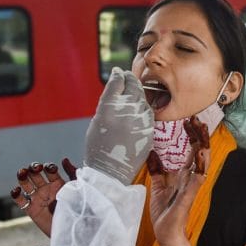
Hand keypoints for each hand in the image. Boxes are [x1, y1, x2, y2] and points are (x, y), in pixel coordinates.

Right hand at [10, 159, 76, 236]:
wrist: (75, 231)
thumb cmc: (79, 210)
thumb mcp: (78, 189)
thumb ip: (71, 173)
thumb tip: (64, 159)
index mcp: (58, 183)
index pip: (49, 171)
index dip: (48, 167)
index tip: (50, 169)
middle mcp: (47, 190)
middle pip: (35, 175)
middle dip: (33, 168)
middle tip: (35, 169)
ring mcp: (38, 199)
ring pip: (26, 184)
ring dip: (22, 177)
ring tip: (22, 173)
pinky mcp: (32, 210)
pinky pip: (21, 201)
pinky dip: (16, 195)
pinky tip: (17, 190)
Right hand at [84, 67, 153, 184]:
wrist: (111, 172)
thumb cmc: (99, 148)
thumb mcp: (96, 121)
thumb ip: (108, 103)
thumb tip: (117, 88)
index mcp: (108, 108)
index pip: (117, 81)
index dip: (117, 74)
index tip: (118, 73)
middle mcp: (126, 111)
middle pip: (132, 85)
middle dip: (129, 79)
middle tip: (126, 77)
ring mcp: (140, 120)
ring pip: (142, 97)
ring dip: (137, 92)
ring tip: (132, 92)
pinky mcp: (149, 129)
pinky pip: (148, 112)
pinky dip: (142, 107)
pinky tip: (137, 110)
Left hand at [148, 116, 209, 245]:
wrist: (166, 234)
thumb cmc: (165, 213)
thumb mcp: (158, 187)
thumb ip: (157, 171)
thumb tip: (151, 154)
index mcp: (183, 176)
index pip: (190, 151)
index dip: (191, 136)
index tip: (189, 121)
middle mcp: (189, 179)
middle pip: (199, 152)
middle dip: (199, 135)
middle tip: (197, 119)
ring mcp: (191, 187)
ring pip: (202, 162)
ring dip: (203, 146)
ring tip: (202, 130)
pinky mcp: (188, 197)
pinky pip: (196, 180)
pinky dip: (199, 167)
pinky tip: (201, 155)